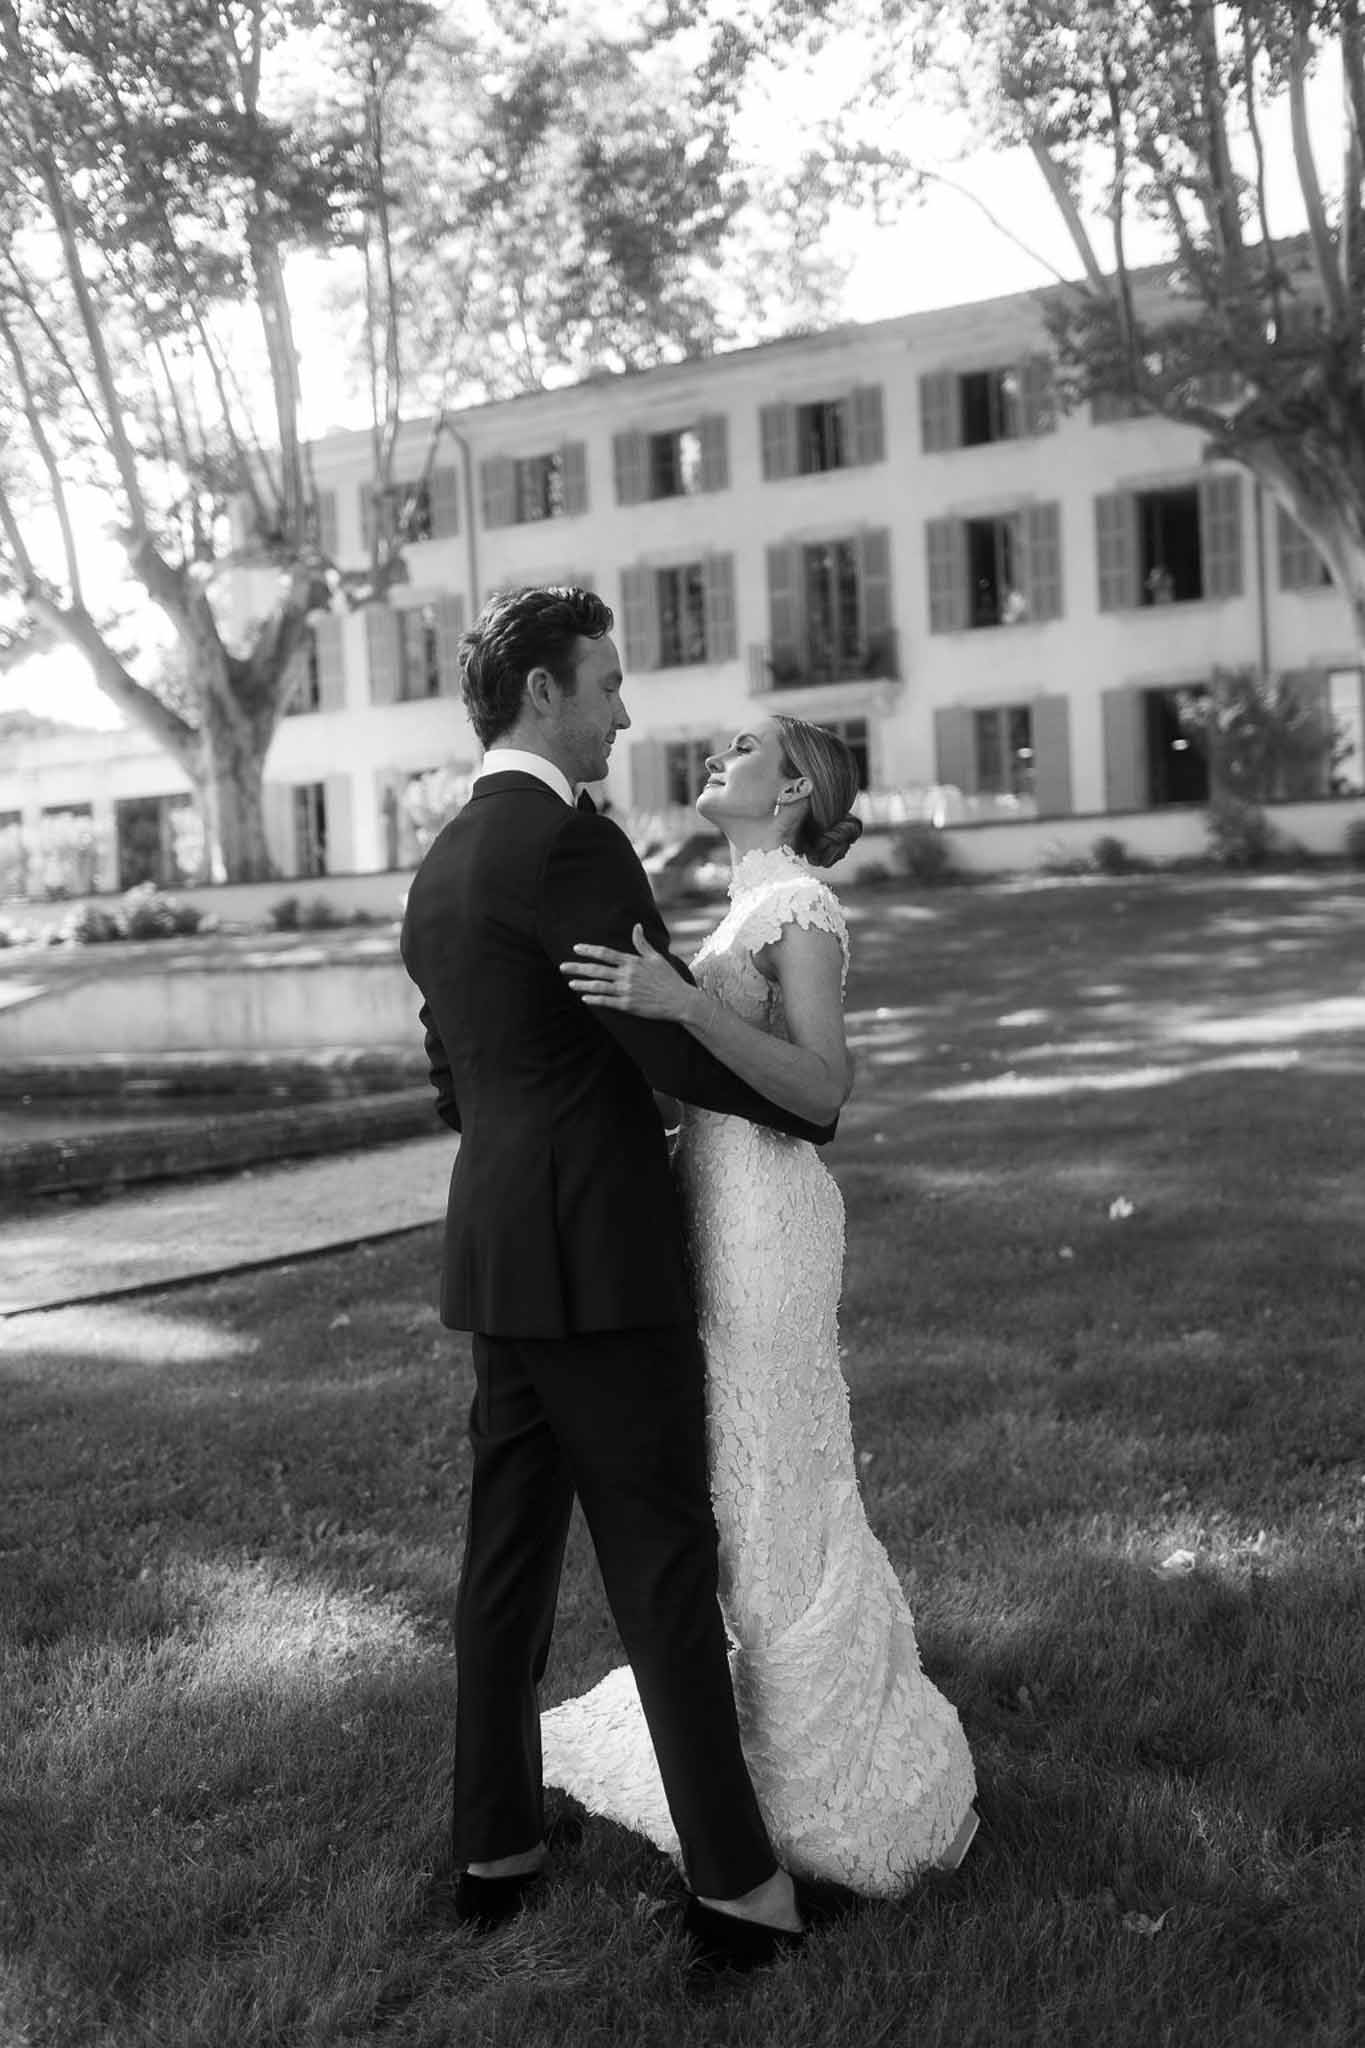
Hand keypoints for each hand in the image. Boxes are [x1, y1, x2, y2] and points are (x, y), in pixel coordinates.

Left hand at [561, 924, 696, 1021]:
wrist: (679, 1000)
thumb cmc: (668, 978)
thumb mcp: (656, 958)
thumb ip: (642, 943)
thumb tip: (636, 926)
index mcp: (632, 962)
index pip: (605, 954)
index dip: (589, 950)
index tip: (576, 948)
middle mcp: (627, 975)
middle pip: (597, 970)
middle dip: (578, 967)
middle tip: (562, 966)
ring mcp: (626, 991)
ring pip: (598, 987)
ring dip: (582, 984)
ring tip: (570, 982)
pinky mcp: (628, 1005)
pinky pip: (606, 1002)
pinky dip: (594, 999)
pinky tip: (584, 997)